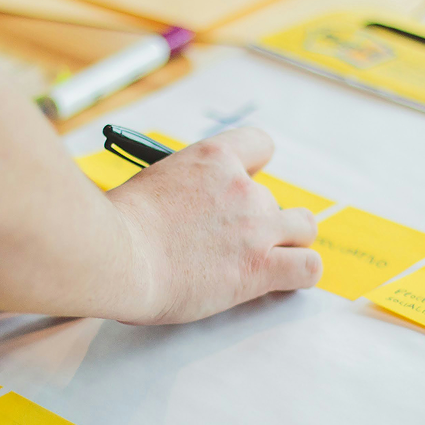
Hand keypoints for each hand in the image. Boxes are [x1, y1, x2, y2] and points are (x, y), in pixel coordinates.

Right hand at [104, 127, 321, 323]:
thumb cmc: (117, 227)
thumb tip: (182, 208)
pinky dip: (299, 273)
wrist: (117, 257)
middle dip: (259, 220)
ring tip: (262, 259)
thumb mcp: (149, 184)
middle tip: (230, 241)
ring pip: (303, 228)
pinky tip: (281, 279)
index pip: (259, 144)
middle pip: (275, 199)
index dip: (254, 169)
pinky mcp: (261, 268)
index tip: (241, 184)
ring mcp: (256, 228)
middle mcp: (242, 189)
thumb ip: (180, 190)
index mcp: (212, 159)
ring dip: (287, 243)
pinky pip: (308, 268)